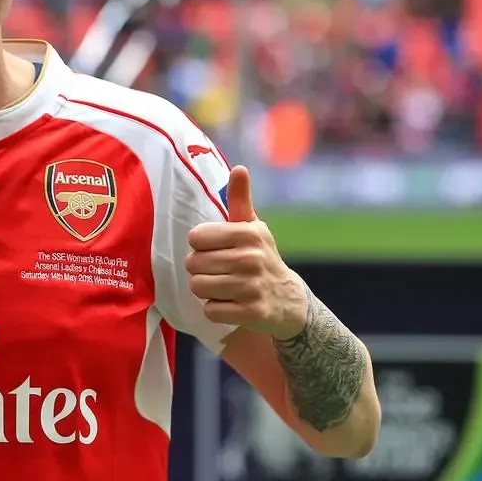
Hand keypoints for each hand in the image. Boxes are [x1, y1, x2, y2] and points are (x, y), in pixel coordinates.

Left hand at [185, 165, 308, 338]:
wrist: (288, 301)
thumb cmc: (261, 257)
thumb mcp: (252, 227)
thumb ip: (240, 199)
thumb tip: (239, 168)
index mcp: (248, 233)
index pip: (195, 237)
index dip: (201, 245)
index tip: (216, 249)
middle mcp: (251, 259)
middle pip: (193, 264)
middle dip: (200, 269)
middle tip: (219, 271)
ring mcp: (252, 287)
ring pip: (198, 286)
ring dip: (206, 290)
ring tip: (224, 287)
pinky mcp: (251, 313)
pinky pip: (210, 310)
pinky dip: (216, 309)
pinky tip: (232, 304)